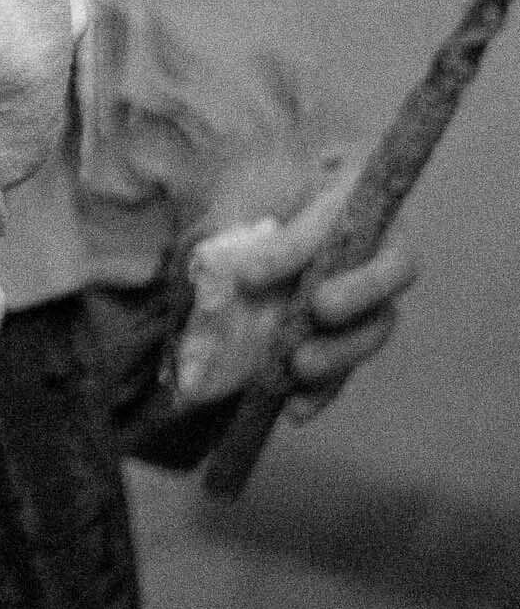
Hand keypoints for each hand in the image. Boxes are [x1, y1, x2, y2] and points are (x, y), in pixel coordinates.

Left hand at [172, 145, 411, 418]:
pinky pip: (348, 369)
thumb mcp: (241, 199)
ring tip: (298, 365)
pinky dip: (322, 393)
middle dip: (358, 292)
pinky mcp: (348, 342)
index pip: (339, 219)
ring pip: (374, 328)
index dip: (297, 248)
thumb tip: (215, 271)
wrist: (259, 221)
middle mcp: (375, 249)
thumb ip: (235, 226)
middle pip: (392, 272)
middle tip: (319, 308)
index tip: (247, 276)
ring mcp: (369, 300)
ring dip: (340, 351)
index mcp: (353, 199)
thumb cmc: (256, 198)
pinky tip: (294, 409)